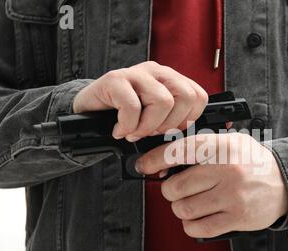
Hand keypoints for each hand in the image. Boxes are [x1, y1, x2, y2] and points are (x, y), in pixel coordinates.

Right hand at [73, 61, 207, 141]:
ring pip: (163, 101)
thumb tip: (187, 141)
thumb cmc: (125, 118)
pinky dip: (127, 125)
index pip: (198, 96)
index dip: (187, 119)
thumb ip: (173, 122)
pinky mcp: (115, 79)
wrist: (89, 112)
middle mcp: (157, 72)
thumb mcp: (155, 120)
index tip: (169, 130)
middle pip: (185, 97)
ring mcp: (137, 73)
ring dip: (148, 126)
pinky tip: (119, 130)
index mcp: (171, 80)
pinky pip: (133, 106)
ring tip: (134, 132)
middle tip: (151, 132)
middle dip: (170, 124)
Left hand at [137, 133, 287, 237]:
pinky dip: (191, 226)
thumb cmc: (252, 161)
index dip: (154, 160)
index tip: (144, 167)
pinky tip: (198, 218)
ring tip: (191, 203)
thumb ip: (200, 145)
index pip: (177, 151)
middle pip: (175, 187)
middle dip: (169, 191)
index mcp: (222, 146)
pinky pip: (199, 228)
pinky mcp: (237, 218)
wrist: (285, 182)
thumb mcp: (230, 141)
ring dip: (181, 208)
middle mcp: (226, 170)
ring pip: (184, 209)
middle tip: (176, 189)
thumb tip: (164, 162)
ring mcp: (232, 196)